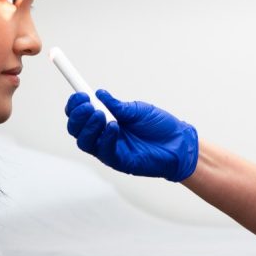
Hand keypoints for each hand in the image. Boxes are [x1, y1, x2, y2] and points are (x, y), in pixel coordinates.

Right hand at [64, 90, 198, 181]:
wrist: (179, 143)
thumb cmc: (160, 127)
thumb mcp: (138, 110)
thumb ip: (118, 105)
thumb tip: (99, 93)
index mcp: (106, 121)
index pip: (81, 115)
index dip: (75, 105)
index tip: (80, 94)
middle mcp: (103, 136)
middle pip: (76, 129)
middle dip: (77, 116)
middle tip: (87, 105)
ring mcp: (110, 150)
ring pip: (85, 142)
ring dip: (89, 126)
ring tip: (99, 114)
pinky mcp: (119, 162)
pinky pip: (105, 151)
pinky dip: (106, 137)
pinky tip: (114, 126)